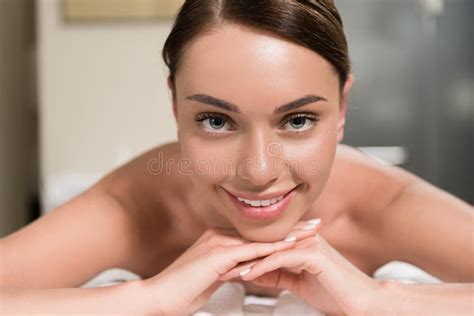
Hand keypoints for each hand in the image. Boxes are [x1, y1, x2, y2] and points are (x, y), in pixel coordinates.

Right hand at [143, 226, 317, 314]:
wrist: (159, 298)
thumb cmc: (182, 292)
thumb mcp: (211, 277)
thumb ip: (228, 270)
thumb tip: (243, 271)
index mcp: (218, 239)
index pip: (256, 234)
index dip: (280, 232)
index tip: (302, 230)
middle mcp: (219, 236)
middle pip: (263, 232)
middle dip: (291, 228)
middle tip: (315, 224)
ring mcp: (217, 243)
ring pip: (261, 239)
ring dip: (288, 236)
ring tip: (312, 233)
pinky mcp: (217, 255)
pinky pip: (251, 252)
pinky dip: (273, 249)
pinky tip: (291, 247)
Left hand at [219, 219, 379, 314]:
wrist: (364, 303)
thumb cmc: (335, 293)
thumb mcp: (298, 282)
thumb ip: (279, 273)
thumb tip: (257, 272)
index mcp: (300, 242)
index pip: (266, 244)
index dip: (244, 253)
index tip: (224, 263)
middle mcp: (303, 238)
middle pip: (264, 243)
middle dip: (239, 254)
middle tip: (217, 264)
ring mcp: (309, 244)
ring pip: (269, 249)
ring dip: (245, 260)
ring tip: (224, 270)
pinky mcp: (313, 254)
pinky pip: (280, 259)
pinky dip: (261, 268)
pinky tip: (246, 276)